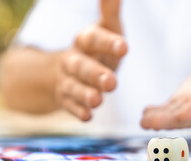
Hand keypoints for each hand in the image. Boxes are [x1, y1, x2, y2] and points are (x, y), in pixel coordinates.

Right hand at [55, 0, 127, 120]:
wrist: (67, 70)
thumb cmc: (95, 50)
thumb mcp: (104, 30)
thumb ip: (110, 13)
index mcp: (85, 42)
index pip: (93, 39)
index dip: (107, 43)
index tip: (124, 47)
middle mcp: (74, 60)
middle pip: (81, 66)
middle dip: (95, 74)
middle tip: (112, 83)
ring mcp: (68, 80)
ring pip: (73, 87)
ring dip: (84, 94)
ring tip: (97, 101)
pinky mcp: (66, 98)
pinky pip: (69, 105)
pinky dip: (78, 111)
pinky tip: (87, 117)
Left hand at [141, 37, 190, 129]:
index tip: (184, 116)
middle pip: (188, 114)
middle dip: (170, 120)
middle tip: (152, 124)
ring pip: (175, 114)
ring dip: (159, 119)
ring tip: (144, 121)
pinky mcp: (182, 101)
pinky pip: (168, 109)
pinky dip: (156, 112)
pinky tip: (144, 114)